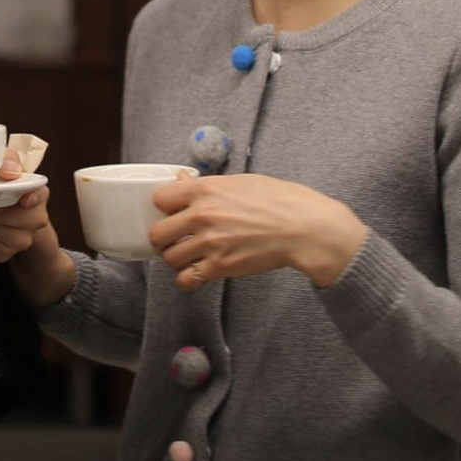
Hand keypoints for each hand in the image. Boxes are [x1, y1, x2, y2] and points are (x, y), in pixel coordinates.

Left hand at [0, 147, 51, 268]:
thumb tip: (8, 171)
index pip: (39, 195)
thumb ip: (7, 159)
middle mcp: (33, 221)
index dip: (33, 198)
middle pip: (8, 218)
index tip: (24, 199)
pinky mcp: (0, 256)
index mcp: (37, 194)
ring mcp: (19, 242)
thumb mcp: (4, 164)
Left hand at [149, 173, 368, 290]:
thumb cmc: (278, 200)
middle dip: (164, 237)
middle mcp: (201, 216)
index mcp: (205, 190)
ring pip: (169, 258)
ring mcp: (209, 243)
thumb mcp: (239, 181)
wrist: (302, 227)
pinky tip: (198, 272)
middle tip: (175, 238)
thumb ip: (206, 184)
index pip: (159, 198)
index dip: (164, 206)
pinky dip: (188, 279)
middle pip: (157, 233)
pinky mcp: (220, 267)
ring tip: (189, 255)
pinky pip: (186, 280)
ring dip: (176, 258)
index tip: (172, 211)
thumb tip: (182, 180)